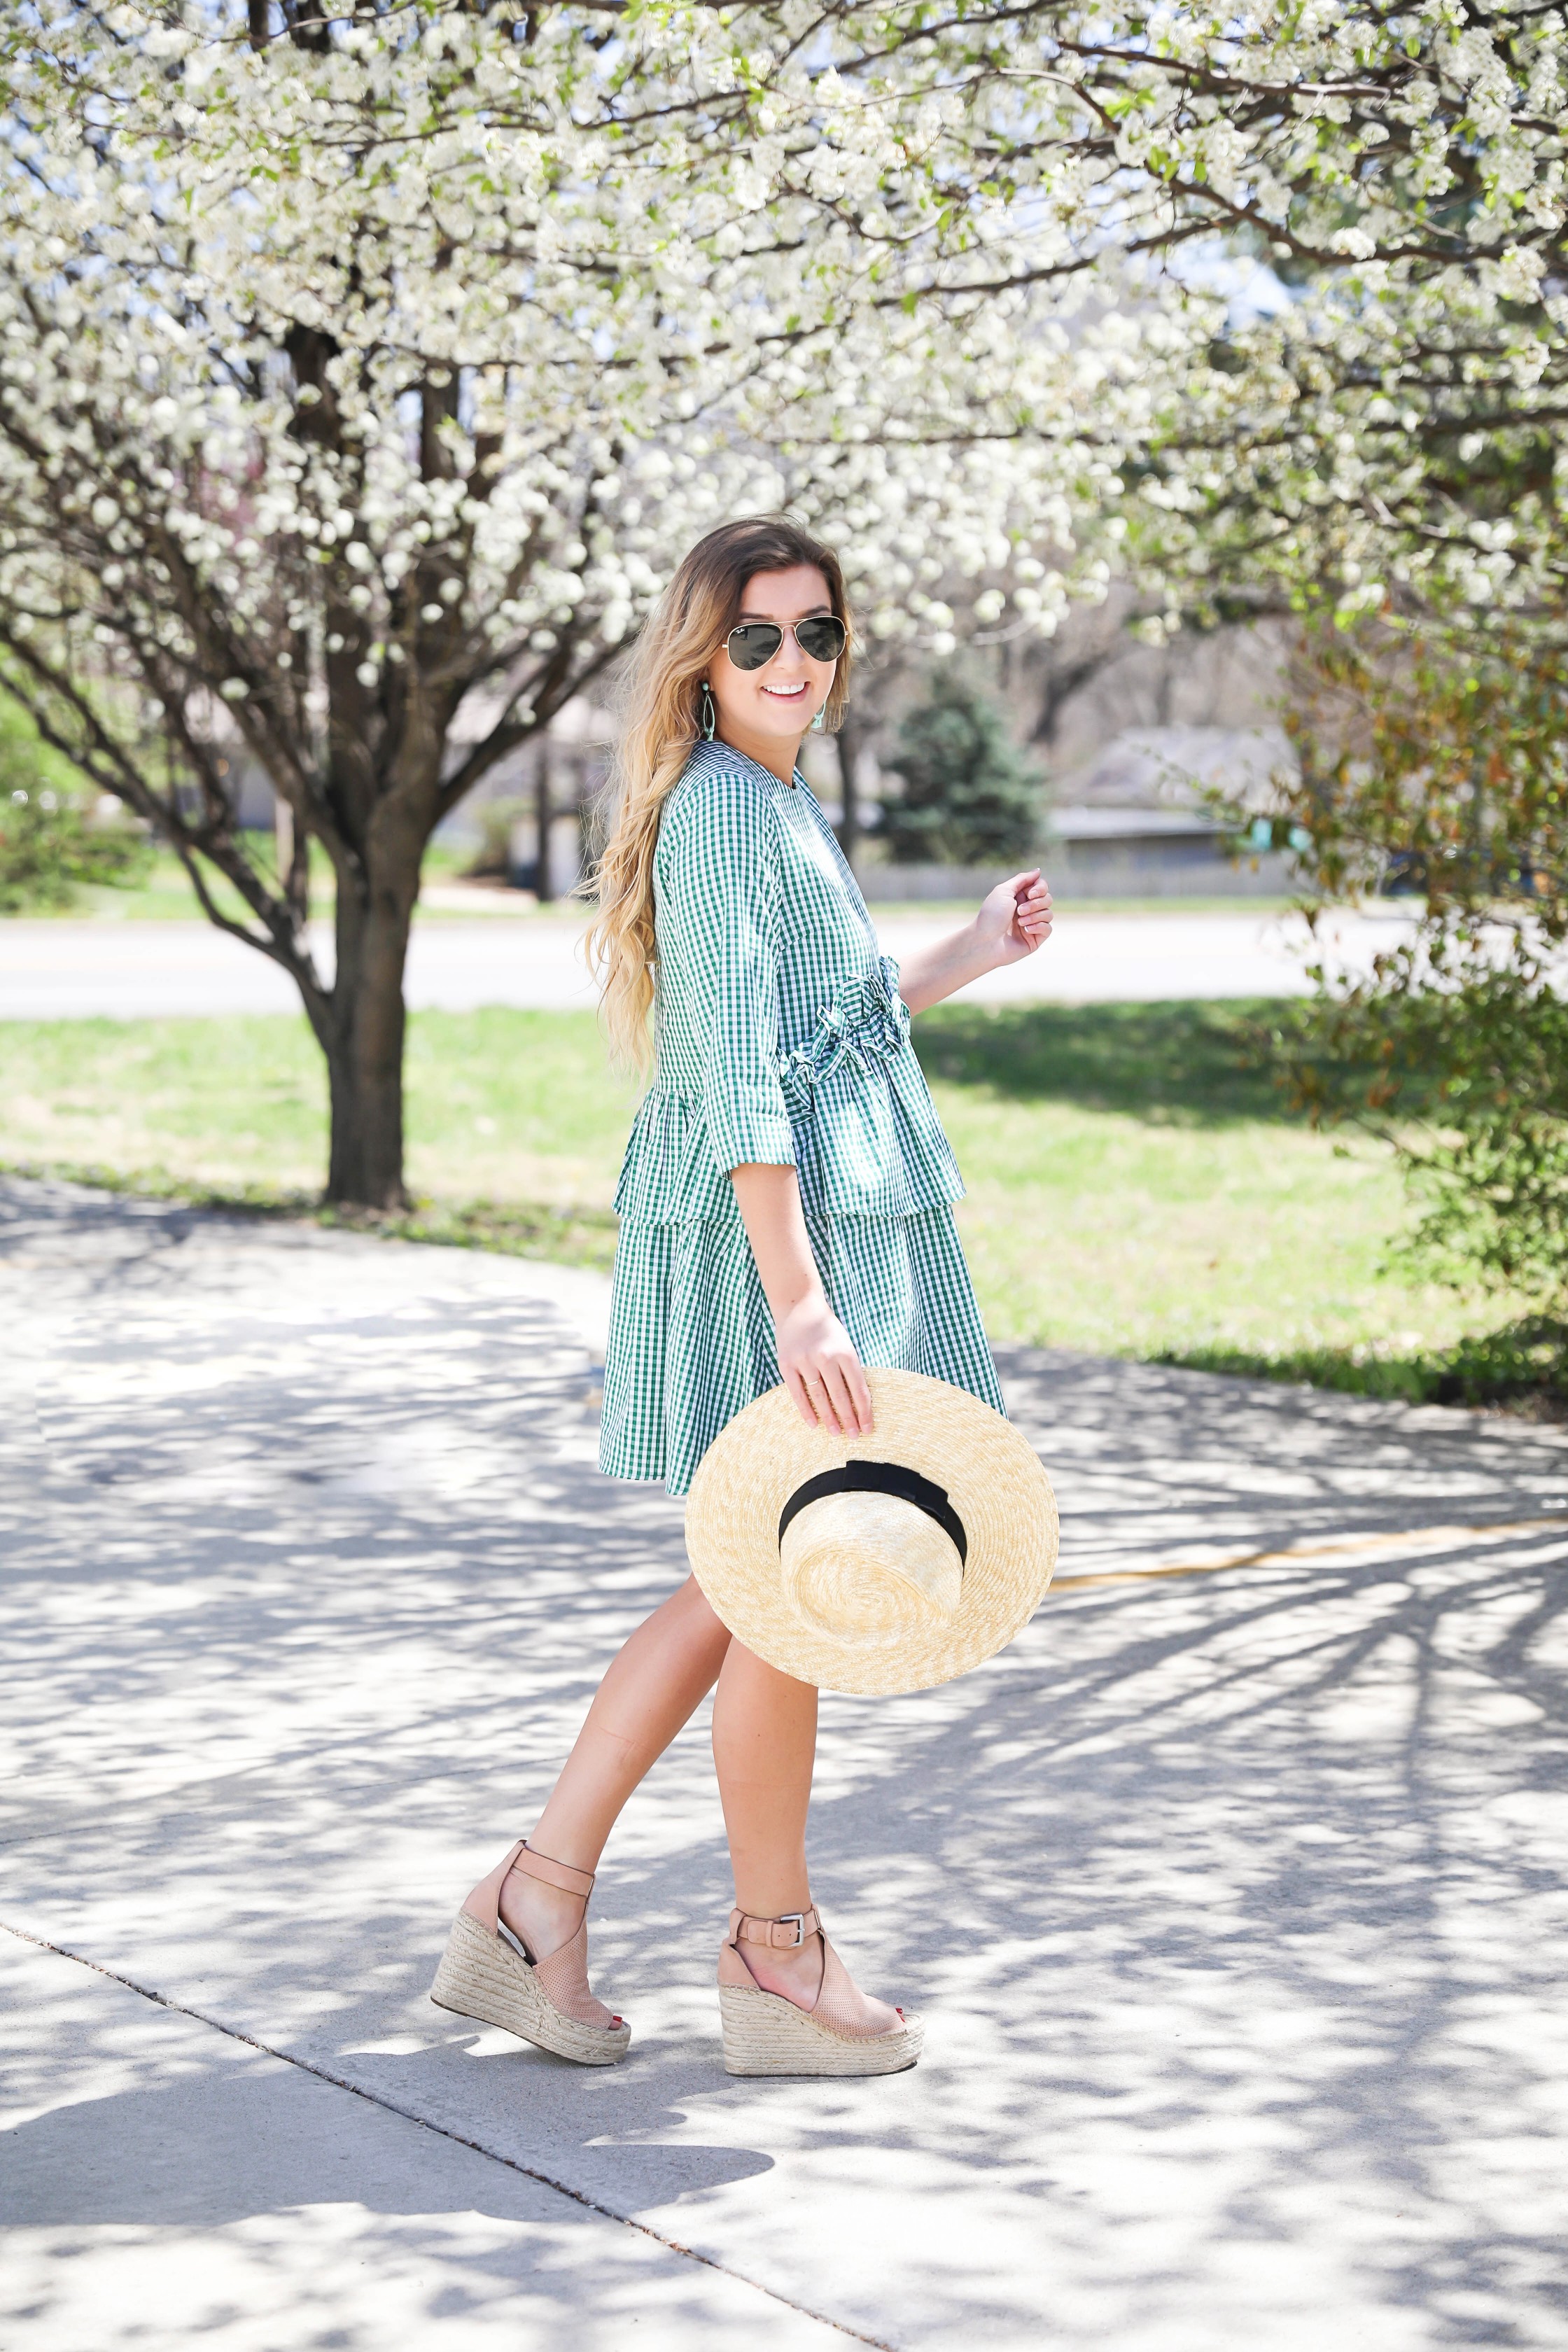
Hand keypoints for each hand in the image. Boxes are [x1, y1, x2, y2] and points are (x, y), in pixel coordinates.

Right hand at [776, 1292, 872, 1435]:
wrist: (799, 1308)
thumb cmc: (827, 1330)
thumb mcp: (845, 1344)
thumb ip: (850, 1370)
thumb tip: (858, 1403)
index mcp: (845, 1352)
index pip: (859, 1389)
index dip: (864, 1411)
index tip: (868, 1428)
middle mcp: (826, 1356)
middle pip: (840, 1396)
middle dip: (848, 1419)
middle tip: (854, 1436)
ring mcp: (805, 1360)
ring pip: (819, 1397)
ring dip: (829, 1418)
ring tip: (836, 1433)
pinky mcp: (787, 1364)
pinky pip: (798, 1393)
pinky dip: (806, 1410)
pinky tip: (813, 1424)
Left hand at [974, 870, 1052, 967]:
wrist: (985, 942)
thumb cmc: (991, 916)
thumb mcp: (1004, 891)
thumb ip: (1022, 879)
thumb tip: (1038, 871)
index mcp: (1019, 897)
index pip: (1042, 887)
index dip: (1040, 888)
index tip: (1030, 894)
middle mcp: (1027, 910)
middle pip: (1048, 899)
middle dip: (1035, 904)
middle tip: (1019, 911)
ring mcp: (1032, 924)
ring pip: (1049, 913)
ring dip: (1034, 916)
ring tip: (1019, 922)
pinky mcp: (1035, 939)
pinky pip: (1048, 928)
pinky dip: (1038, 926)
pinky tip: (1025, 930)